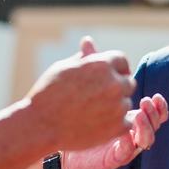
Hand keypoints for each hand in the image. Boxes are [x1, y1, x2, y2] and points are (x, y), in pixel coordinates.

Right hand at [26, 36, 134, 150]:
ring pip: (126, 104)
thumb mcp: (63, 67)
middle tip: (98, 98)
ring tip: (92, 113)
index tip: (107, 78)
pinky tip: (98, 125)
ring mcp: (117, 106)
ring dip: (115, 107)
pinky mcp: (117, 126)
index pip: (121, 61)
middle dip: (117, 88)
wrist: (40, 125)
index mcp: (102, 64)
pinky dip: (115, 125)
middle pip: (128, 82)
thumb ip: (83, 57)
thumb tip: (89, 42)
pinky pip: (126, 123)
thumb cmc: (47, 94)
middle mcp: (114, 83)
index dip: (114, 69)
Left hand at [61, 49, 168, 168]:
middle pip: (154, 120)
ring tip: (141, 112)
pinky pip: (129, 149)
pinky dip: (132, 140)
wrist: (52, 136)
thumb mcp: (80, 86)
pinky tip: (128, 131)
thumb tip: (88, 41)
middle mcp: (130, 128)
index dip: (157, 103)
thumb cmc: (68, 110)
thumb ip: (88, 66)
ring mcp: (124, 143)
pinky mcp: (114, 155)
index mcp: (127, 111)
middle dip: (155, 111)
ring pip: (148, 136)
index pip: (152, 106)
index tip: (153, 95)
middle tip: (148, 101)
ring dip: (148, 124)